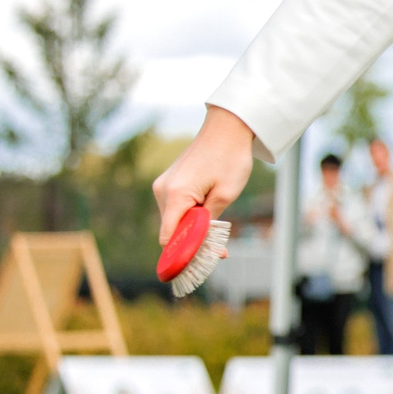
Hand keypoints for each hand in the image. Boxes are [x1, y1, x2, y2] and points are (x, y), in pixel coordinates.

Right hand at [153, 106, 257, 243]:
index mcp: (175, 195)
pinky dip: (190, 216)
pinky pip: (176, 207)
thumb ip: (208, 222)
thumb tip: (199, 245)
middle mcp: (162, 190)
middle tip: (221, 251)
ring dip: (193, 228)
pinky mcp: (169, 181)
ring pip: (174, 220)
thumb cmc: (230, 159)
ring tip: (219, 231)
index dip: (181, 254)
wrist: (226, 128)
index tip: (198, 264)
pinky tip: (208, 217)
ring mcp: (163, 185)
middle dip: (192, 242)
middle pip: (171, 230)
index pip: (168, 237)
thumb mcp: (225, 196)